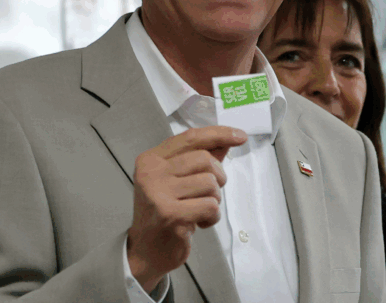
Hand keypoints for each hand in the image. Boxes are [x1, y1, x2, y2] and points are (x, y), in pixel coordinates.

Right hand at [126, 126, 246, 292]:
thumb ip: (199, 160)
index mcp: (151, 159)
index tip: (239, 136)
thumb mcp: (176, 181)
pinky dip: (212, 216)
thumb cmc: (164, 212)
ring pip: (210, 183)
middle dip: (217, 176)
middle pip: (204, 159)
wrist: (146, 251)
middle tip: (209, 193)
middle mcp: (151, 172)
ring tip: (200, 210)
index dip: (218, 134)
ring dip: (214, 199)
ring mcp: (159, 193)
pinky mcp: (171, 215)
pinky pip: (211, 206)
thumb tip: (225, 140)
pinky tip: (199, 223)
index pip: (190, 138)